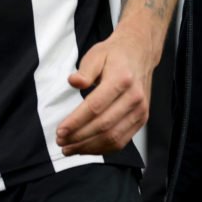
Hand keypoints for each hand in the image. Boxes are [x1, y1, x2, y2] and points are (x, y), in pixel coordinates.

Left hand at [56, 35, 154, 155]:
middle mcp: (134, 96)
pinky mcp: (141, 119)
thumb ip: (84, 70)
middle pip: (103, 125)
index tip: (60, 131)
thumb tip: (74, 82)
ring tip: (70, 148)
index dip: (76, 122)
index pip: (95, 106)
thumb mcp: (96, 54)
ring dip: (88, 147)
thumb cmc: (115, 55)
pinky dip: (102, 149)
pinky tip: (86, 147)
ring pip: (112, 137)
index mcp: (122, 79)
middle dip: (78, 137)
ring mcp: (140, 109)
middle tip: (61, 141)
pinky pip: (121, 141)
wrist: (140, 53)